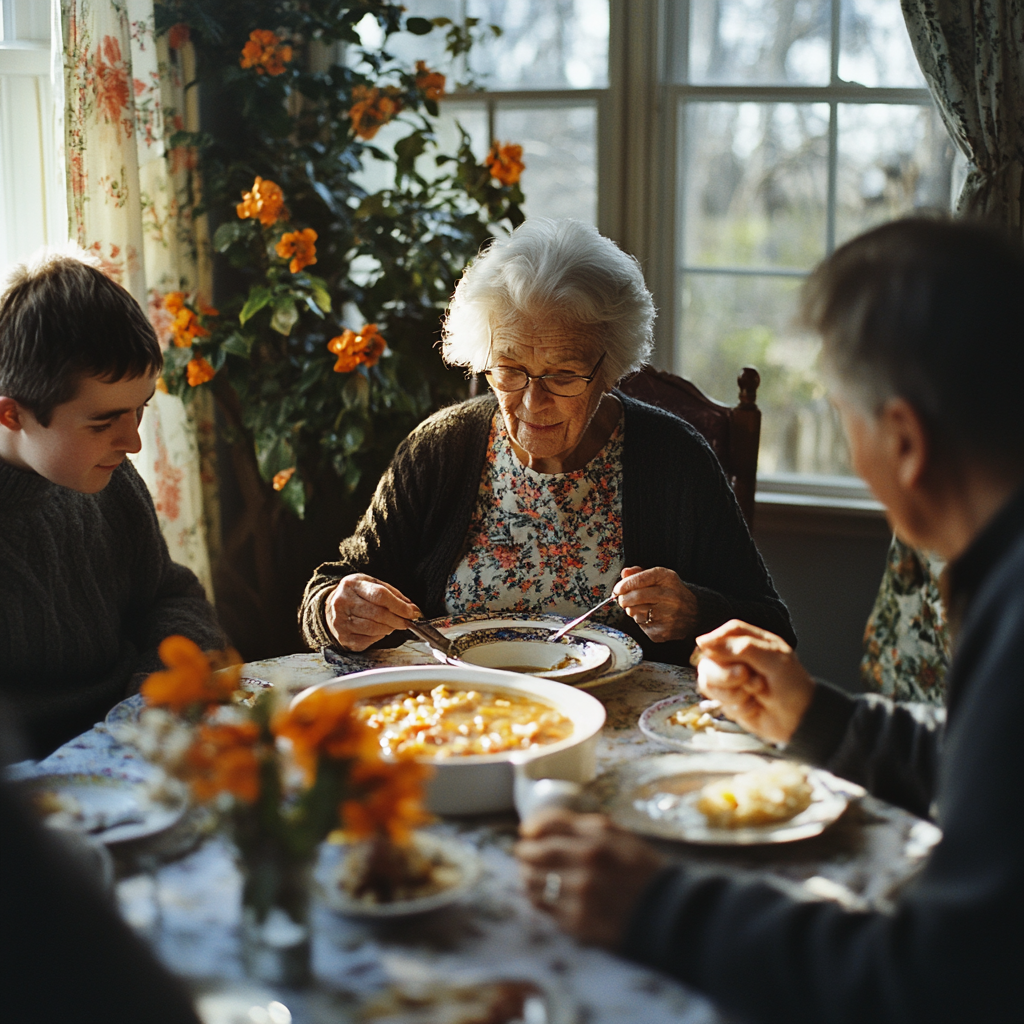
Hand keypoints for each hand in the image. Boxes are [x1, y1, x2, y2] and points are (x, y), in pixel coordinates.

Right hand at [325, 573, 421, 651]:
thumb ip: (393, 595)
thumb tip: (413, 610)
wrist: (331, 606)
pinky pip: (368, 640)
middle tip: (407, 621)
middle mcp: (343, 602)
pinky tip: (379, 630)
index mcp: (352, 584)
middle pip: (378, 614)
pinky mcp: (342, 636)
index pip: (380, 595)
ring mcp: (340, 621)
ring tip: (392, 624)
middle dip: (398, 620)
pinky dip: (378, 636)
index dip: (399, 606)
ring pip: (374, 628)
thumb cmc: (356, 595)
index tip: (412, 612)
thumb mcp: (372, 585)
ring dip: (389, 628)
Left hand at [515, 809, 666, 948]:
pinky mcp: (577, 921)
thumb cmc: (641, 870)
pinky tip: (541, 895)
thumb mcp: (620, 836)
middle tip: (523, 853)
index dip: (532, 827)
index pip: (548, 823)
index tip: (527, 832)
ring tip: (529, 874)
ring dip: (526, 875)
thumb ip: (584, 827)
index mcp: (597, 836)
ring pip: (533, 880)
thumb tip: (544, 825)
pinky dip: (536, 898)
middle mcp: (585, 861)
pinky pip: (542, 905)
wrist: (666, 912)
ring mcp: (579, 893)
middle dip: (524, 852)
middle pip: (534, 852)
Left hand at [613, 566, 698, 641]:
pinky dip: (641, 623)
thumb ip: (640, 573)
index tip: (617, 589)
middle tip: (623, 600)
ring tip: (641, 608)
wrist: (695, 612)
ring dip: (632, 611)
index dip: (624, 585)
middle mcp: (670, 596)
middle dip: (624, 599)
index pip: (640, 579)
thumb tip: (625, 573)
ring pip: (636, 613)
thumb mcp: (659, 578)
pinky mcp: (665, 631)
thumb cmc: (671, 593)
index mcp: (668, 578)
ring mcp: (669, 615)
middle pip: (635, 597)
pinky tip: (650, 618)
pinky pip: (642, 627)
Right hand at [694, 619, 815, 743]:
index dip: (717, 641)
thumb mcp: (774, 660)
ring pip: (707, 681)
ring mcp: (729, 680)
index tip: (714, 652)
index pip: (725, 634)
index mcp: (750, 641)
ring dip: (732, 692)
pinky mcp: (727, 699)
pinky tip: (752, 706)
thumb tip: (703, 642)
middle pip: (708, 659)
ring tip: (754, 694)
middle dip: (725, 674)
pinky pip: (716, 700)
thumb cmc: (793, 686)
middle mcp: (736, 659)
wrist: (799, 721)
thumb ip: (741, 647)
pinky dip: (736, 705)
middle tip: (746, 677)